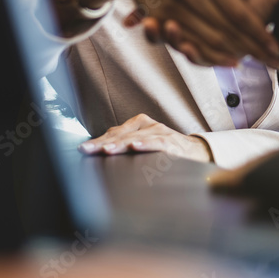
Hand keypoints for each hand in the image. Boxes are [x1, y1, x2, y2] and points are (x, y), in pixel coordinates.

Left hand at [79, 114, 211, 162]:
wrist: (196, 151)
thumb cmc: (165, 150)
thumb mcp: (143, 144)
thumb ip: (126, 146)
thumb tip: (100, 152)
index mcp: (139, 124)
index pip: (114, 133)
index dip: (98, 141)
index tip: (82, 149)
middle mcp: (148, 125)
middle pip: (121, 134)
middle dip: (102, 143)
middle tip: (87, 150)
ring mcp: (160, 132)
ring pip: (136, 138)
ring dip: (120, 144)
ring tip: (105, 150)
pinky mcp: (171, 142)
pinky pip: (156, 143)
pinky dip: (146, 144)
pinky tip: (135, 147)